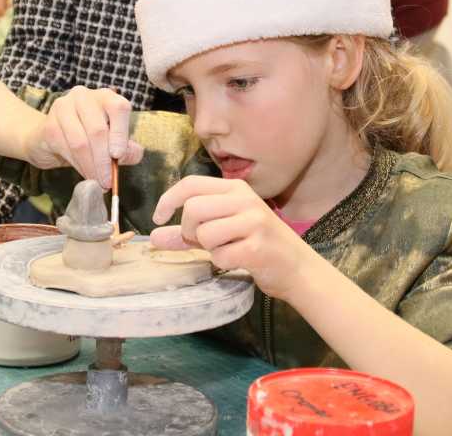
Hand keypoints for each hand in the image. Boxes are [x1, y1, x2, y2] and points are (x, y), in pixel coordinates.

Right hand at [25, 85, 143, 186]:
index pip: (118, 108)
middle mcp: (84, 96)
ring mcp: (63, 108)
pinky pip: (65, 149)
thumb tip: (134, 153)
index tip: (118, 156)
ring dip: (90, 166)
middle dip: (104, 160)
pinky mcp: (49, 124)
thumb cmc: (88, 137)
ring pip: (80, 142)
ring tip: (97, 181)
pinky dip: (77, 165)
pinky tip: (84, 173)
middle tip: (107, 181)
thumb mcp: (111, 141)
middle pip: (97, 129)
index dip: (120, 133)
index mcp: (106, 96)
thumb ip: (126, 148)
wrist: (51, 139)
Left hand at [150, 176, 316, 300]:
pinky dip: (222, 263)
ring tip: (226, 248)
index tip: (158, 217)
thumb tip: (154, 237)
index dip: (168, 200)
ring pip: (204, 233)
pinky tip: (238, 260)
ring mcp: (253, 222)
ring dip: (208, 248)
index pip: (190, 184)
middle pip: (193, 209)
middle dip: (189, 230)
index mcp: (236, 189)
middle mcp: (245, 200)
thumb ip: (188, 233)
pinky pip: (220, 256)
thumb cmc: (257, 245)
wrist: (298, 267)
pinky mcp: (257, 247)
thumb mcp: (223, 231)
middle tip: (202, 241)